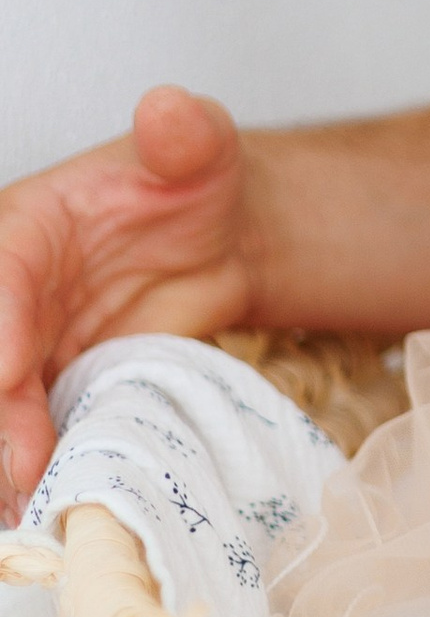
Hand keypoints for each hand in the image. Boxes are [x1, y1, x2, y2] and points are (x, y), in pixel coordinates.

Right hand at [0, 90, 262, 524]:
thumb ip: (187, 133)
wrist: (220, 237)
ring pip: (0, 404)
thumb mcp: (202, 148)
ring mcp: (25, 348)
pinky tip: (40, 508)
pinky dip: (27, 471)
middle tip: (22, 463)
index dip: (0, 321)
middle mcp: (12, 293)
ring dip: (5, 451)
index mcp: (27, 225)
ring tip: (28, 501)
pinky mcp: (49, 391)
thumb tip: (170, 107)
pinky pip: (25, 433)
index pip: (1, 270)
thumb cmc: (194, 183)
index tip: (8, 367)